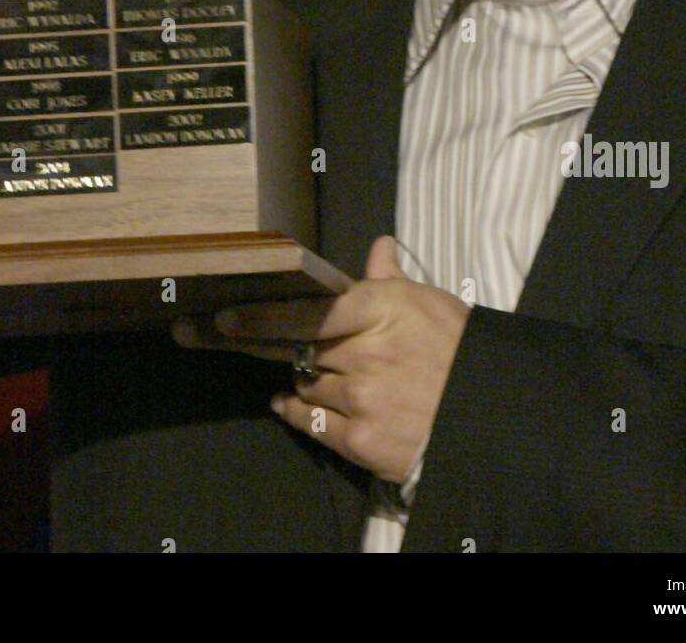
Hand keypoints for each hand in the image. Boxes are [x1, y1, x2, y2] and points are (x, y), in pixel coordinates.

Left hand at [172, 236, 471, 482]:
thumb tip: (378, 245)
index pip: (308, 309)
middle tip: (193, 331)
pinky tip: (285, 402)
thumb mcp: (430, 304)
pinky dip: (295, 411)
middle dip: (240, 338)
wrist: (492, 417)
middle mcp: (365, 351)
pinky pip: (311, 422)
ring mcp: (361, 398)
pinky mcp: (361, 441)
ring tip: (287, 369)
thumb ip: (392, 278)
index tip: (223, 313)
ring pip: (303, 382)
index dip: (261, 313)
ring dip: (294, 376)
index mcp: (381, 308)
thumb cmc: (460, 353)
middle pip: (291, 345)